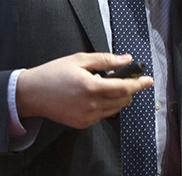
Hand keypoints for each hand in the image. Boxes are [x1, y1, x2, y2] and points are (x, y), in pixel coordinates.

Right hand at [15, 52, 153, 128]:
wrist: (32, 93)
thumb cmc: (54, 73)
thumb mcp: (79, 59)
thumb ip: (106, 60)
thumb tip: (126, 60)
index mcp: (91, 87)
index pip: (124, 88)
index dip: (139, 84)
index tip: (149, 80)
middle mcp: (90, 105)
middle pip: (123, 100)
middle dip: (128, 89)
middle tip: (119, 76)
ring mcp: (87, 117)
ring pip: (114, 109)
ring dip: (116, 97)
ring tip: (99, 84)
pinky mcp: (82, 123)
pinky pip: (102, 115)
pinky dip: (104, 105)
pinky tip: (91, 95)